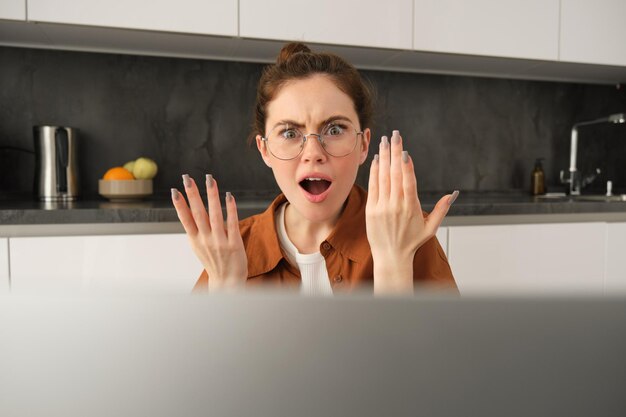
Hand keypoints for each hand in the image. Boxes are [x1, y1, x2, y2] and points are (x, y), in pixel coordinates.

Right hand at [171, 174, 247, 290]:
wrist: (227, 283)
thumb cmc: (214, 262)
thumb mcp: (199, 247)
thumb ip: (196, 230)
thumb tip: (190, 211)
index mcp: (195, 240)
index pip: (185, 219)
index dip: (179, 205)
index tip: (174, 190)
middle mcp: (205, 240)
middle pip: (198, 213)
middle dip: (192, 194)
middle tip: (187, 178)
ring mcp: (220, 241)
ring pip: (214, 215)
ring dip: (211, 196)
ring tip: (209, 180)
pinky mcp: (234, 243)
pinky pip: (232, 223)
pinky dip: (230, 209)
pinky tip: (229, 196)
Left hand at [366, 130, 457, 293]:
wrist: (391, 257)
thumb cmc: (411, 242)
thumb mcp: (431, 228)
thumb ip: (442, 209)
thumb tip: (453, 194)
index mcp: (411, 208)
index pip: (408, 182)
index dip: (406, 166)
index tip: (405, 151)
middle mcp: (395, 206)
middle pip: (395, 175)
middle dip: (395, 153)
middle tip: (395, 135)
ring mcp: (381, 207)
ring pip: (383, 177)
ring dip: (383, 157)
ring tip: (385, 141)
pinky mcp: (371, 210)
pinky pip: (373, 186)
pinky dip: (374, 172)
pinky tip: (377, 159)